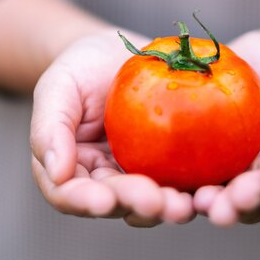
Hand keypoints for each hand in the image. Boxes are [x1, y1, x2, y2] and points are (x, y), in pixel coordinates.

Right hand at [30, 30, 194, 226]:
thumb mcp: (57, 87)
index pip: (71, 195)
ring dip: (168, 207)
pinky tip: (209, 186)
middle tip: (156, 202)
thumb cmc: (81, 67)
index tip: (104, 200)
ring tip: (184, 205)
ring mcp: (140, 174)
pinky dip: (194, 187)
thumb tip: (56, 173)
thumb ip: (50, 127)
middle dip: (136, 205)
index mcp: (71, 169)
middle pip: (117, 203)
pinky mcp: (170, 163)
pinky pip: (182, 178)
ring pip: (152, 200)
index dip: (85, 202)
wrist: (118, 53)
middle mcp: (106, 180)